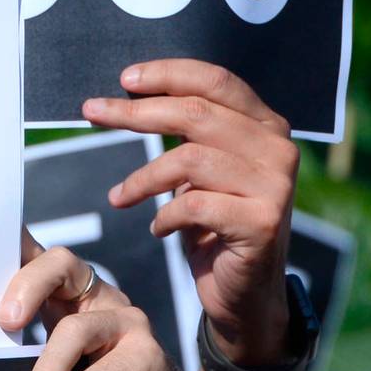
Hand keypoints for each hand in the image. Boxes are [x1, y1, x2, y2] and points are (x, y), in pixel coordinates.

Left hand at [1, 236, 226, 370]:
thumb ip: (21, 368)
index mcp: (69, 299)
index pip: (37, 260)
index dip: (12, 245)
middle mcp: (99, 300)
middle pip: (62, 264)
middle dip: (26, 285)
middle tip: (4, 322)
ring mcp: (128, 324)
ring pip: (76, 330)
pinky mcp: (149, 357)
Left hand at [84, 60, 297, 364]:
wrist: (245, 295)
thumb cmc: (215, 227)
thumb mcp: (203, 172)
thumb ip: (188, 133)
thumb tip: (132, 94)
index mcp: (266, 125)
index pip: (216, 81)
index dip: (167, 75)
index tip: (124, 79)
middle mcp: (277, 149)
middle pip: (196, 113)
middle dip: (136, 112)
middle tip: (93, 113)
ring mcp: (274, 185)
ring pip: (189, 159)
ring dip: (142, 178)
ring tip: (120, 196)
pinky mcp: (262, 222)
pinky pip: (194, 205)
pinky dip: (164, 216)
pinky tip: (158, 229)